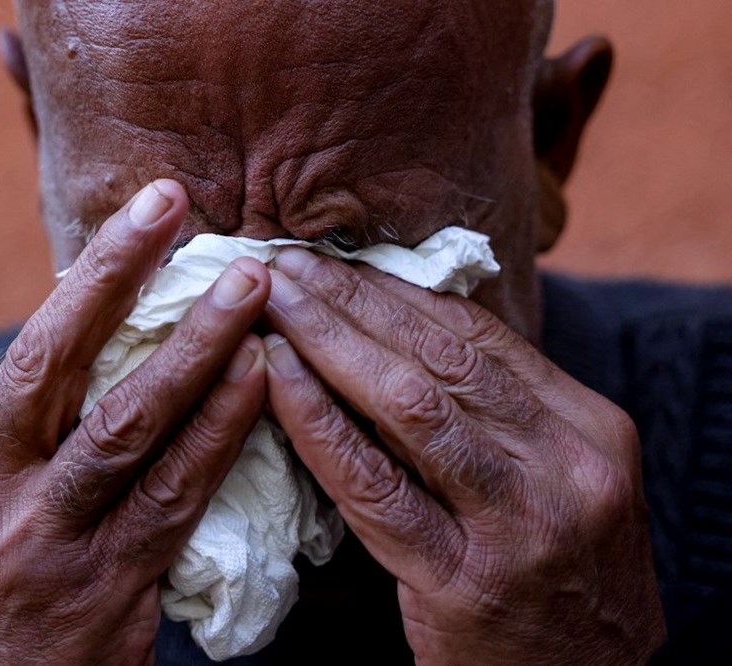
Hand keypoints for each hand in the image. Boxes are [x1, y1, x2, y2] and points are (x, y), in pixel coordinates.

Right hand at [0, 180, 270, 663]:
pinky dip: (220, 432)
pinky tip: (260, 384)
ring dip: (193, 349)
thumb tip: (108, 341)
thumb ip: (35, 428)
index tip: (150, 207)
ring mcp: (40, 538)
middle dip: (117, 274)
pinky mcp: (100, 586)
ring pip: (124, 423)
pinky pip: (173, 494)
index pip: (34, 347)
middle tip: (179, 205)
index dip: (94, 273)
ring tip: (250, 289)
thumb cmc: (0, 586)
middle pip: (55, 361)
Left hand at [262, 247, 665, 663]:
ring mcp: (520, 525)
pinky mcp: (463, 582)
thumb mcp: (559, 478)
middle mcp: (567, 467)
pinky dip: (319, 423)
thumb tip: (403, 325)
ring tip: (272, 301)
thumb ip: (498, 409)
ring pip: (409, 406)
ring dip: (329, 342)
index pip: (479, 337)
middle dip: (353, 301)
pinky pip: (375, 487)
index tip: (335, 261)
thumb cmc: (555, 574)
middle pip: (440, 358)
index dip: (396, 292)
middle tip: (286, 262)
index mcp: (590, 427)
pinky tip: (277, 378)